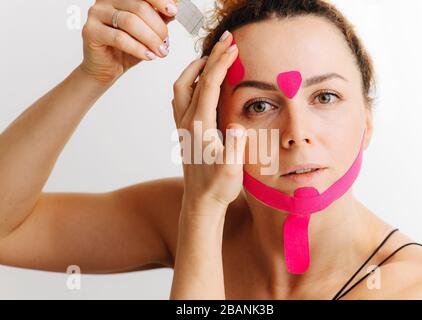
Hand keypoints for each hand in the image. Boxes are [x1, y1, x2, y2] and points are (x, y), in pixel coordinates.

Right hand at [79, 0, 176, 83]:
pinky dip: (137, 48)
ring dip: (150, 38)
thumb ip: (159, 18)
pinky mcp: (91, 31)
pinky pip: (119, 38)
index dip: (159, 0)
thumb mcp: (148, 31)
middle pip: (139, 7)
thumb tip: (174, 6)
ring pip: (130, 21)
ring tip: (159, 51)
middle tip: (165, 42)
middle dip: (157, 27)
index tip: (173, 11)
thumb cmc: (126, 48)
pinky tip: (148, 56)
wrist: (107, 68)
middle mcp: (106, 0)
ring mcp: (96, 13)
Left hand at [171, 31, 246, 211]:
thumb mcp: (231, 170)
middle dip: (207, 58)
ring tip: (213, 57)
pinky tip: (203, 83)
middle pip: (190, 80)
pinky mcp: (184, 130)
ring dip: (195, 68)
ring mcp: (183, 125)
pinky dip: (191, 82)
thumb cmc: (217, 187)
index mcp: (199, 127)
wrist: (200, 202)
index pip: (209, 87)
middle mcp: (186, 122)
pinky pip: (182, 98)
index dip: (220, 64)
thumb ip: (235, 147)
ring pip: (181, 87)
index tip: (232, 47)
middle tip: (224, 42)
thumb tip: (237, 126)